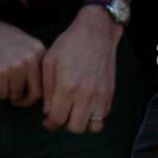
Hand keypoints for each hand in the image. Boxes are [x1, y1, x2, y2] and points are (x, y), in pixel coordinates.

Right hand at [0, 7, 45, 105]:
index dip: (35, 93)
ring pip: (14, 95)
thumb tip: (36, 87)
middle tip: (14, 100)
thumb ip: (31, 62)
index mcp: (39, 51)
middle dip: (23, 100)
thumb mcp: (22, 44)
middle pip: (35, 94)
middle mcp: (31, 59)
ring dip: (4, 91)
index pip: (45, 82)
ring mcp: (15, 67)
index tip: (25, 96)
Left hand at [41, 6, 121, 133]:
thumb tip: (48, 111)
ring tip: (76, 112)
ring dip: (83, 123)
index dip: (49, 123)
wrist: (96, 31)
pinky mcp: (110, 92)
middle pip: (75, 127)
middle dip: (65, 124)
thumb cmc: (70, 44)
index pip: (57, 119)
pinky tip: (87, 106)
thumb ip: (47, 90)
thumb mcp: (50, 62)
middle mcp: (86, 94)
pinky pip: (104, 116)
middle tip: (61, 114)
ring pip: (93, 127)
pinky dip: (95, 116)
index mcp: (67, 87)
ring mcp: (101, 94)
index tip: (47, 120)